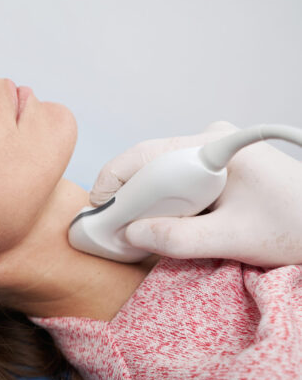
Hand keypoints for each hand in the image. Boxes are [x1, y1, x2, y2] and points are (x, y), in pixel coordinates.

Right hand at [89, 121, 301, 266]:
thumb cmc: (299, 227)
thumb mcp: (234, 239)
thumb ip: (178, 239)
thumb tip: (130, 235)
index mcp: (215, 146)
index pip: (146, 155)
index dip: (113, 184)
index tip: (98, 214)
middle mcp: (212, 140)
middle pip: (151, 164)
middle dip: (130, 198)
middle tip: (116, 231)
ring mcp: (215, 152)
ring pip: (163, 173)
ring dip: (149, 203)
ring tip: (143, 232)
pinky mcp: (219, 167)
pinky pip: (178, 180)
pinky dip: (166, 203)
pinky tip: (168, 224)